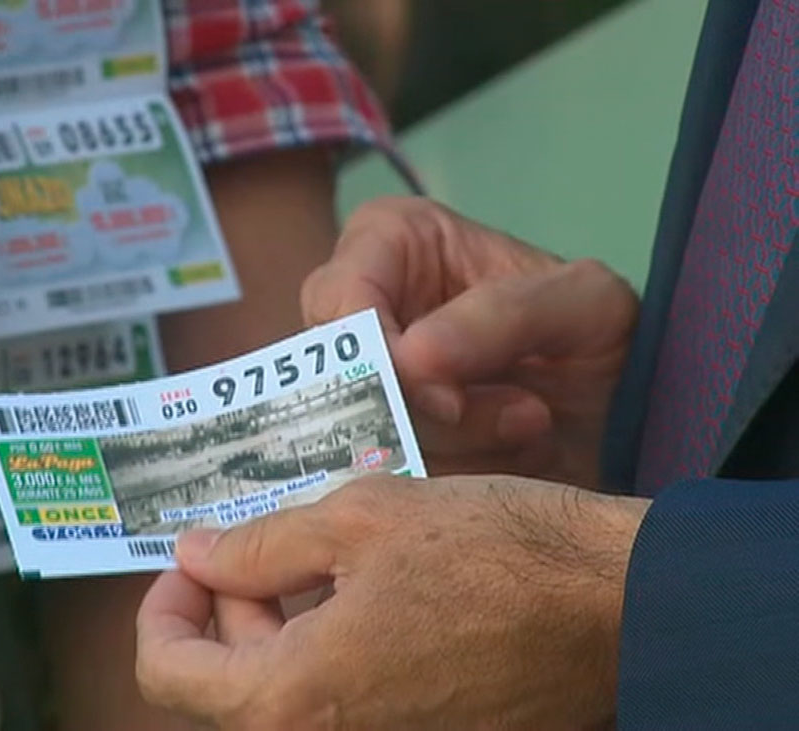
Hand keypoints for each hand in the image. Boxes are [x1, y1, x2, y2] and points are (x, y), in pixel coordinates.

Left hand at [136, 475, 649, 728]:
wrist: (624, 606)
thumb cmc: (496, 553)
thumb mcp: (360, 518)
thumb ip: (260, 545)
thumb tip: (196, 555)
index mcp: (296, 699)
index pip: (170, 676)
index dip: (162, 612)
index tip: (189, 562)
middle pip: (229, 686)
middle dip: (230, 608)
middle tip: (259, 539)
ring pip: (290, 695)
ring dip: (281, 625)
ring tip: (319, 549)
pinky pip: (348, 703)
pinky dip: (332, 650)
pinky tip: (364, 586)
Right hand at [301, 198, 638, 487]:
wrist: (624, 419)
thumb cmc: (601, 338)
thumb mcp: (585, 304)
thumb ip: (505, 315)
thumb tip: (410, 357)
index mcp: (389, 243)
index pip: (339, 300)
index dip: (381, 359)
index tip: (448, 401)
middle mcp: (358, 311)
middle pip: (339, 381)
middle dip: (430, 418)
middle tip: (525, 415)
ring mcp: (361, 384)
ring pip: (361, 440)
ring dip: (458, 453)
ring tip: (532, 428)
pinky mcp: (376, 448)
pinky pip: (384, 484)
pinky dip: (453, 488)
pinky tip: (511, 462)